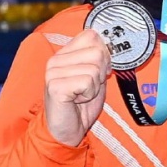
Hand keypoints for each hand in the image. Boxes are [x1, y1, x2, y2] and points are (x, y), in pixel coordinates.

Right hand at [43, 28, 111, 147]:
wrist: (67, 130)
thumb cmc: (81, 104)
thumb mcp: (95, 77)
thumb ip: (100, 59)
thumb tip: (113, 43)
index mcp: (64, 53)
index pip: (91, 35)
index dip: (103, 54)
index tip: (97, 72)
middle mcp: (56, 59)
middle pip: (97, 52)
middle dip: (101, 73)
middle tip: (88, 87)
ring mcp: (53, 72)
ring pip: (94, 68)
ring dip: (95, 86)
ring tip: (82, 94)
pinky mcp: (55, 86)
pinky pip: (87, 81)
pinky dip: (89, 94)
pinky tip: (77, 100)